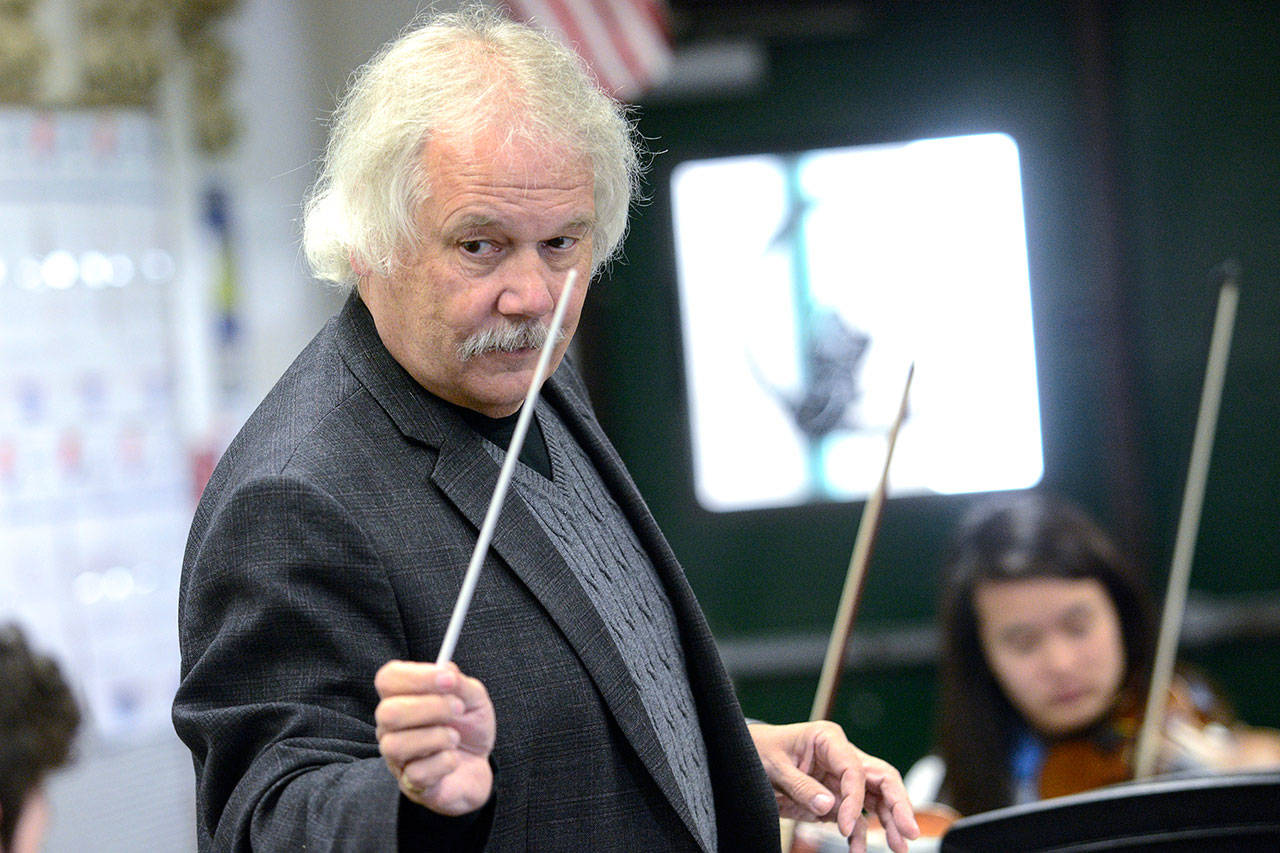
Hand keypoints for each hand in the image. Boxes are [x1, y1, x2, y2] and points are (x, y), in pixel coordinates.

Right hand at [375, 660, 495, 815]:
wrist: (479, 765)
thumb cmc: (469, 727)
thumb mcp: (473, 699)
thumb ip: (460, 683)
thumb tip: (445, 669)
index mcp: (402, 697)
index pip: (388, 679)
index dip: (416, 676)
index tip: (448, 679)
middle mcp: (391, 727)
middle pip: (388, 712)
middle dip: (430, 707)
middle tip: (458, 708)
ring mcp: (397, 757)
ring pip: (396, 745)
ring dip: (436, 737)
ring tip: (455, 738)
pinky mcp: (410, 784)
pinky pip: (417, 773)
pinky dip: (444, 762)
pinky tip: (453, 759)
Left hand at [749, 720, 918, 852]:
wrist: (749, 755)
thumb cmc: (761, 751)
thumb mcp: (774, 766)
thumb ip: (800, 786)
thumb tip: (828, 806)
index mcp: (829, 739)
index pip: (854, 769)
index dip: (855, 799)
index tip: (844, 826)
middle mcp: (842, 756)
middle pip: (881, 778)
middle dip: (898, 806)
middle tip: (909, 833)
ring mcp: (842, 777)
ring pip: (877, 797)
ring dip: (890, 821)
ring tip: (900, 847)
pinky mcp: (837, 796)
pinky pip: (857, 815)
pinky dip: (860, 834)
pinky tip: (858, 851)